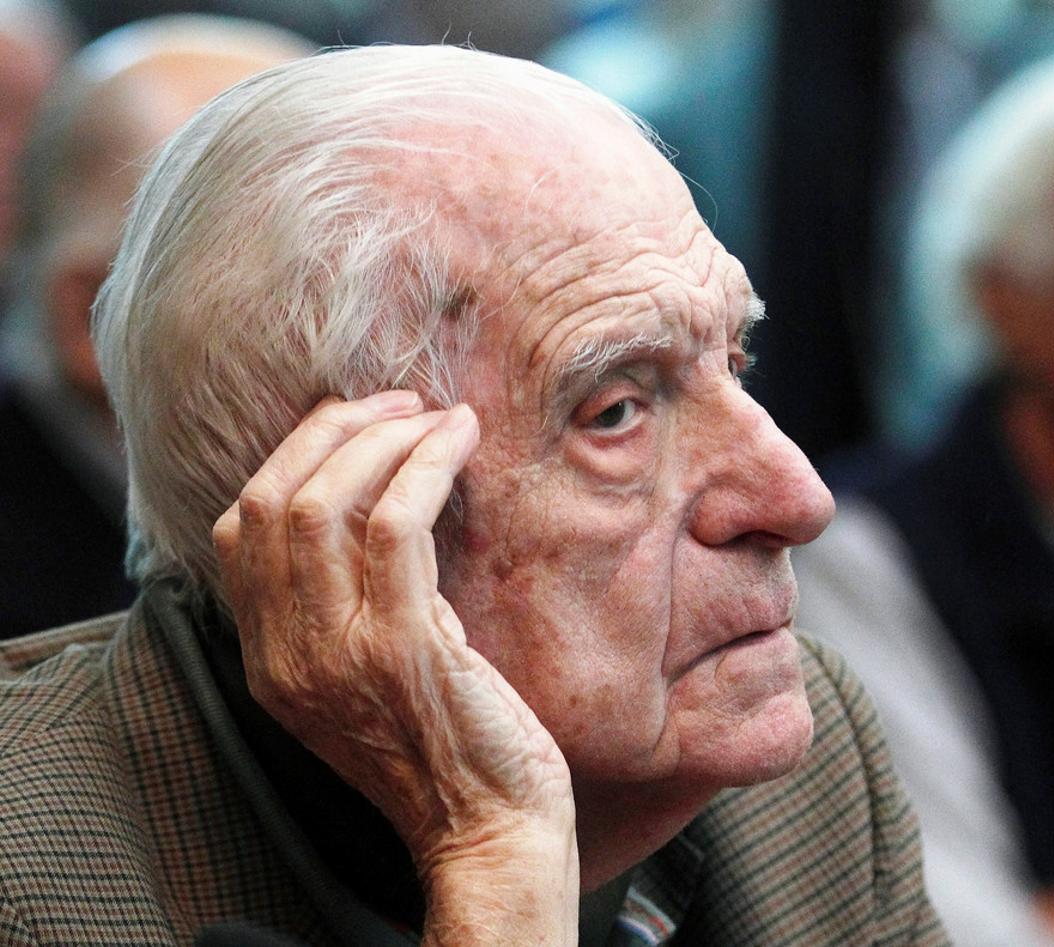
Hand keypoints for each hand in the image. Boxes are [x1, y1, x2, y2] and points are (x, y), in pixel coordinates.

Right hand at [212, 391, 578, 944]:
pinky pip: (396, 524)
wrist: (488, 832)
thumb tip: (376, 504)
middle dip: (335, 430)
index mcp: (269, 660)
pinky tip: (460, 440)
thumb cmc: (448, 747)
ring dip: (385, 438)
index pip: (240, 529)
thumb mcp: (368, 677)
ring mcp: (336, 653)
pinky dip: (426, 465)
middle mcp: (286, 654)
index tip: (355, 425)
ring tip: (435, 416)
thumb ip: (346, 606)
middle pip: (272, 499)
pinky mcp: (401, 648)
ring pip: (325, 502)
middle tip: (399, 403)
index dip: (292, 457)